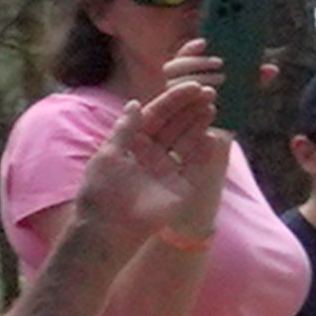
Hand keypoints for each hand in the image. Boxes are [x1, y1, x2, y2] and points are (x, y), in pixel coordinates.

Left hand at [76, 72, 221, 238]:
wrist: (108, 229)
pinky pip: (196, 166)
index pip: (156, 116)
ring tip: (213, 108)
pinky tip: (214, 135)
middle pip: (175, 125)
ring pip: (187, 142)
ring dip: (200, 125)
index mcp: (133, 143)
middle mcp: (152, 154)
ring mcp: (168, 170)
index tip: (191, 87)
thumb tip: (135, 103)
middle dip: (191, 109)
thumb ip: (125, 128)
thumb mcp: (108, 153)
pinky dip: (205, 151)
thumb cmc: (101, 191)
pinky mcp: (182, 187)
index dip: (173, 101)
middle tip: (209, 92)